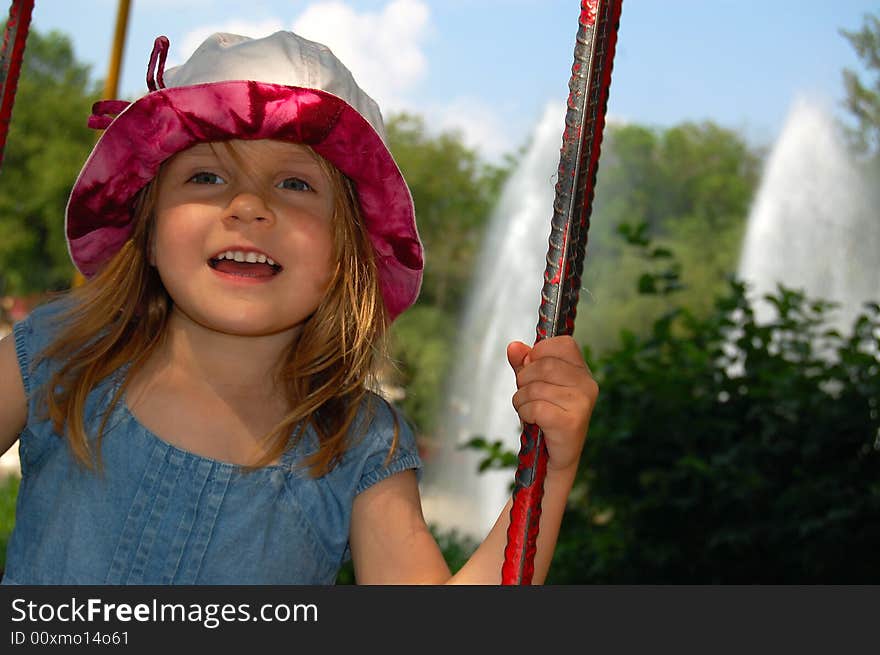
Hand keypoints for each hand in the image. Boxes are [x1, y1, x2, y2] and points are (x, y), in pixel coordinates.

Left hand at [507, 336, 597, 473]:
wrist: (554, 456)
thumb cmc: (545, 417)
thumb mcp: (532, 385)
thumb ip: (524, 364)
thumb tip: (514, 346)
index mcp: (582, 371)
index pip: (562, 344)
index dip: (539, 352)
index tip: (532, 368)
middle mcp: (587, 385)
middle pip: (543, 365)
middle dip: (523, 379)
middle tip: (527, 395)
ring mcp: (582, 404)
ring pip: (535, 388)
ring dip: (521, 400)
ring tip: (530, 410)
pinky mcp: (571, 422)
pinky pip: (535, 407)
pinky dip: (525, 413)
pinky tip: (533, 421)